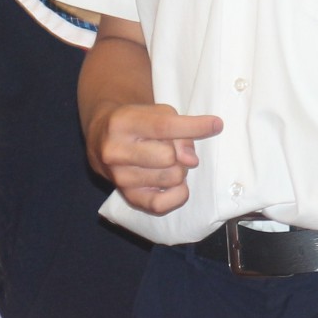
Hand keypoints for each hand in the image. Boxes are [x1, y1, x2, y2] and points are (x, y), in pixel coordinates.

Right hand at [86, 103, 222, 214]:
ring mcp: (119, 177)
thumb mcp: (156, 113)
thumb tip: (190, 160)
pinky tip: (175, 185)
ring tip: (168, 164)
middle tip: (173, 150)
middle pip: (168, 157)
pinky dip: (178, 195)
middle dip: (179, 153)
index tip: (216, 125)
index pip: (163, 126)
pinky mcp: (126, 196)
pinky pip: (161, 204)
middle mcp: (115, 151)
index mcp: (122, 123)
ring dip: (179, 172)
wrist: (102, 140)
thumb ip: (179, 130)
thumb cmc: (136, 123)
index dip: (194, 127)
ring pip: (170, 178)